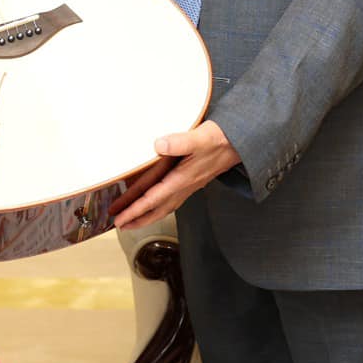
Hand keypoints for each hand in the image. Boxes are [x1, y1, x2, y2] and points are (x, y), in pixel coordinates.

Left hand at [112, 121, 240, 229]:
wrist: (241, 143)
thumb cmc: (221, 139)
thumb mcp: (201, 138)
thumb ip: (180, 142)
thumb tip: (158, 145)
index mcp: (183, 179)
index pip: (154, 199)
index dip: (135, 210)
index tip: (121, 218)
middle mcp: (186, 186)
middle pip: (158, 210)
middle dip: (138, 219)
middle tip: (120, 225)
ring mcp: (190, 185)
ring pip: (165, 206)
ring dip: (148, 215)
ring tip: (134, 219)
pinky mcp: (193, 180)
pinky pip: (172, 199)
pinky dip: (160, 205)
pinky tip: (156, 202)